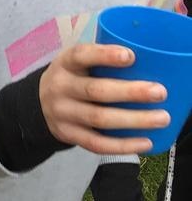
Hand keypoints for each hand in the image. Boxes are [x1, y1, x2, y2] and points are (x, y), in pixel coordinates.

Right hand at [39, 44, 168, 153]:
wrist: (38, 104)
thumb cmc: (72, 78)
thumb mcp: (77, 63)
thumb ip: (101, 61)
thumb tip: (150, 63)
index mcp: (65, 63)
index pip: (81, 55)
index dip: (104, 55)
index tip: (130, 56)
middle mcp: (59, 87)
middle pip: (96, 90)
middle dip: (130, 92)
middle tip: (160, 92)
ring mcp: (62, 113)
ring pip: (99, 118)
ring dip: (133, 119)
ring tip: (161, 118)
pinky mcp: (67, 134)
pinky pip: (96, 143)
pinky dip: (122, 145)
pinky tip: (145, 142)